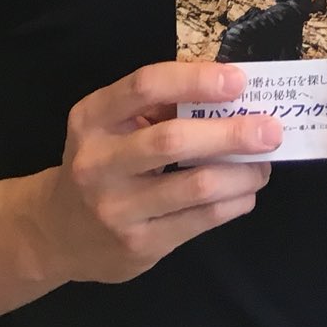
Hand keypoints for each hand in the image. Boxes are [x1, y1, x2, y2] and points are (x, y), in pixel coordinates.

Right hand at [25, 63, 282, 285]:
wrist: (55, 233)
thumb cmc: (101, 160)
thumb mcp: (111, 123)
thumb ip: (159, 103)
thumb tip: (230, 87)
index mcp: (92, 118)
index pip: (146, 87)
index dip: (196, 80)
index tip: (238, 79)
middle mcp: (98, 163)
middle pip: (173, 140)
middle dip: (231, 132)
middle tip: (271, 128)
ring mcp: (117, 210)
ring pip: (195, 186)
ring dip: (242, 172)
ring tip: (265, 162)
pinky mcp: (138, 246)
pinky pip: (200, 220)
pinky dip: (234, 202)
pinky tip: (246, 191)